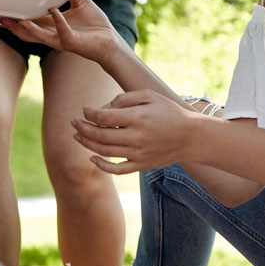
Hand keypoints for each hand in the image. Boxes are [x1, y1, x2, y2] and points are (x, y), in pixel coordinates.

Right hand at [0, 0, 119, 64]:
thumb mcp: (81, 2)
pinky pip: (62, 30)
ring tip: (18, 19)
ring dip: (28, 28)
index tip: (5, 9)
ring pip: (39, 36)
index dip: (18, 17)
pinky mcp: (71, 42)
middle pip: (28, 33)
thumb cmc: (96, 24)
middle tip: (2, 18)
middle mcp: (53, 35)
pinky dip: (57, 19)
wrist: (110, 41)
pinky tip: (53, 9)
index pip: (31, 21)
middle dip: (14, 26)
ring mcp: (60, 40)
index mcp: (52, 26)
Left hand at [70, 88, 206, 174]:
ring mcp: (138, 154)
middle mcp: (136, 138)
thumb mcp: (150, 96)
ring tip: (77, 135)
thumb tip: (104, 107)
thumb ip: (125, 98)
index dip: (89, 114)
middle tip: (73, 122)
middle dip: (83, 128)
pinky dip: (101, 166)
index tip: (83, 110)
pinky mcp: (141, 165)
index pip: (104, 118)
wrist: (191, 137)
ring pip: (104, 152)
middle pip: (100, 136)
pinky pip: (117, 169)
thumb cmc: (169, 112)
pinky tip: (91, 158)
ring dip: (87, 143)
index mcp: (138, 118)